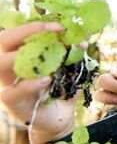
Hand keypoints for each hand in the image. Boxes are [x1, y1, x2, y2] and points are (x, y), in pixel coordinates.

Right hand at [0, 22, 76, 142]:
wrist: (60, 118)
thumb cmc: (61, 90)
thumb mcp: (70, 69)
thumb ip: (73, 56)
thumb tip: (82, 40)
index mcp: (21, 54)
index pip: (18, 33)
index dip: (35, 25)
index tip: (60, 27)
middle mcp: (10, 67)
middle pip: (3, 40)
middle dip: (27, 31)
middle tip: (56, 30)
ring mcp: (8, 84)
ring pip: (0, 64)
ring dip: (23, 55)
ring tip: (48, 55)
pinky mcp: (12, 103)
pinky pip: (12, 92)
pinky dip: (30, 84)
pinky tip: (46, 80)